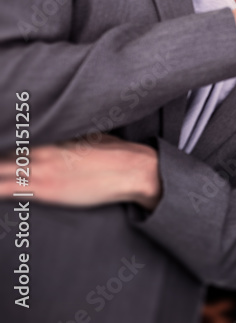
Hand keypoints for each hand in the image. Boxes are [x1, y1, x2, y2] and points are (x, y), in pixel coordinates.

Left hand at [0, 133, 160, 210]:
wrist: (133, 169)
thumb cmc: (116, 154)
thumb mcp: (89, 135)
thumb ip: (66, 136)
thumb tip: (58, 135)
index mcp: (50, 135)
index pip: (12, 134)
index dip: (0, 135)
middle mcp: (39, 148)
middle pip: (0, 151)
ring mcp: (39, 168)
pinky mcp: (43, 188)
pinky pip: (5, 189)